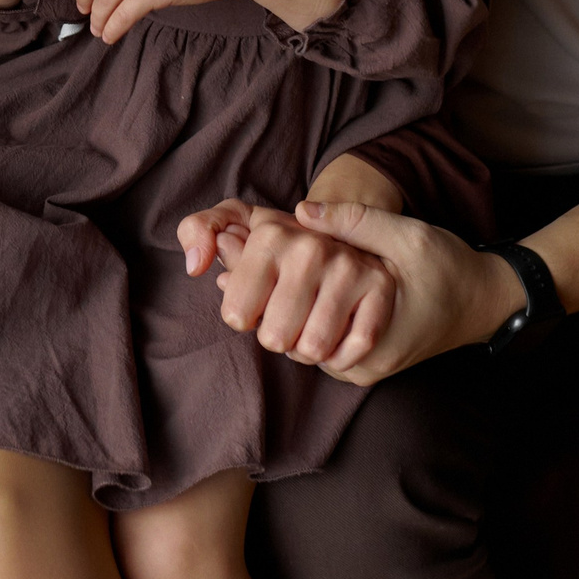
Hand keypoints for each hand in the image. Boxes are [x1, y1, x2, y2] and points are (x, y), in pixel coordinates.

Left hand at [177, 199, 400, 375]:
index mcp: (270, 235)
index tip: (251, 303)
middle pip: (275, 338)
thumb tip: (198, 262)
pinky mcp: (380, 287)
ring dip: (308, 349)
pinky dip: (340, 356)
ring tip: (311, 322)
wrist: (349, 233)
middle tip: (287, 315)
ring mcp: (350, 267)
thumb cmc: (282, 241)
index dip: (241, 318)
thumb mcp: (235, 222)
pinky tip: (336, 334)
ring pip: (313, 349)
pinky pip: (351, 351)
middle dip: (277, 337)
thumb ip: (200, 229)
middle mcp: (311, 248)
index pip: (236, 315)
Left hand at [278, 199, 528, 384]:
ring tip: (289, 270)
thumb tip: (300, 210)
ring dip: (296, 307)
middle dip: (282, 299)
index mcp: (369, 344)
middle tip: (269, 261)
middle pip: (295, 337)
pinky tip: (311, 285)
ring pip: (306, 340)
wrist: (484, 298)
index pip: (294, 328)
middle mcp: (361, 367)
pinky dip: (313, 314)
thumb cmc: (448, 268)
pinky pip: (324, 341)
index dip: (276, 291)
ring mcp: (362, 368)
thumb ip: (355, 222)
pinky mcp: (365, 362)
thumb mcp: (406, 237)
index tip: (266, 259)